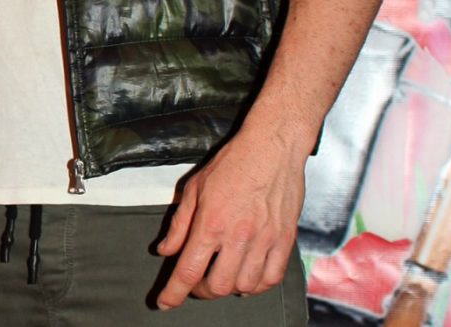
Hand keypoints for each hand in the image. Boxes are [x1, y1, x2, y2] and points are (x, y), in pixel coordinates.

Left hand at [154, 130, 306, 309]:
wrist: (272, 148)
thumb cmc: (232, 164)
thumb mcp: (194, 189)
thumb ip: (179, 225)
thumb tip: (165, 251)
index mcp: (211, 224)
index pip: (188, 271)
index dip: (174, 293)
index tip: (165, 303)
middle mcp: (238, 236)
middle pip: (217, 286)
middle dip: (201, 291)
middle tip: (196, 283)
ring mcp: (265, 240)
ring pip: (245, 286)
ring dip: (229, 288)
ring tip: (222, 276)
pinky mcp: (285, 239)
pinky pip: (272, 277)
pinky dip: (257, 285)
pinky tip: (248, 277)